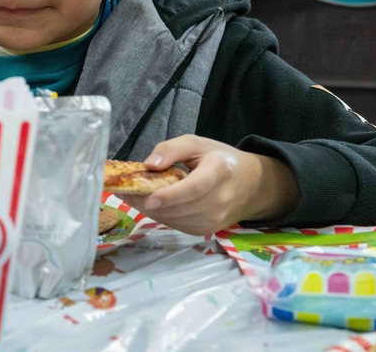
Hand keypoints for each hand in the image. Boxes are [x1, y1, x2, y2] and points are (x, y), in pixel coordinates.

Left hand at [119, 135, 297, 235]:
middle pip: (181, 208)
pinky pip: (178, 225)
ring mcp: (215, 219)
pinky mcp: (207, 230)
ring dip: (151, 210)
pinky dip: (161, 216)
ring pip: (176, 220)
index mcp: (220, 171)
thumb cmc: (220, 160)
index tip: (148, 197)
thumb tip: (148, 164)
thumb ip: (172, 148)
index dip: (171, 196)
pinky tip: (151, 204)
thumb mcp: (198, 143)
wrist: (250, 185)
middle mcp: (220, 200)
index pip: (195, 188)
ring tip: (133, 196)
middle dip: (149, 203)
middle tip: (125, 191)